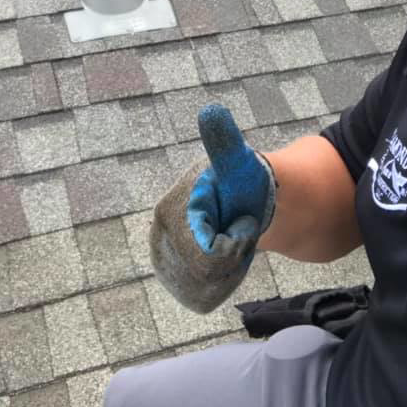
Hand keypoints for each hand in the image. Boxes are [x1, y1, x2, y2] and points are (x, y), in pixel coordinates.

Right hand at [149, 103, 276, 313]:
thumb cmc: (243, 183)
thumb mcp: (238, 163)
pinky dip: (220, 284)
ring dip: (227, 272)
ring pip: (201, 288)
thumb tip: (211, 110)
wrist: (247, 204)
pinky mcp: (174, 276)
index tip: (242, 222)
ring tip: (233, 245)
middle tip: (240, 232)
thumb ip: (223, 141)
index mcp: (169, 211)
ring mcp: (164, 258)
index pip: (204, 254)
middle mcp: (159, 236)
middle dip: (231, 259)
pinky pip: (200, 296)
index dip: (232, 243)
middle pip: (201, 275)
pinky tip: (227, 263)